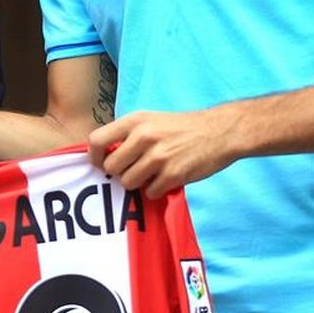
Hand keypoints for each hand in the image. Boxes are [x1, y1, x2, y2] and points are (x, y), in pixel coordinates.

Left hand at [86, 108, 238, 198]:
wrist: (219, 131)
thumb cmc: (181, 127)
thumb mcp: (150, 120)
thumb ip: (127, 134)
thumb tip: (103, 155)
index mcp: (135, 120)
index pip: (96, 140)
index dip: (94, 157)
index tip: (101, 163)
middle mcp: (143, 136)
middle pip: (111, 167)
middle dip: (120, 173)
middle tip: (133, 169)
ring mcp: (158, 156)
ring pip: (128, 183)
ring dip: (138, 183)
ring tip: (153, 173)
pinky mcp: (172, 175)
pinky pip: (149, 192)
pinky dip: (156, 190)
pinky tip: (167, 178)